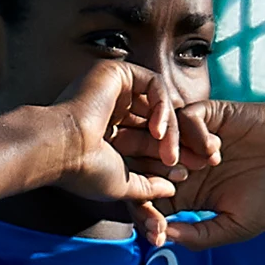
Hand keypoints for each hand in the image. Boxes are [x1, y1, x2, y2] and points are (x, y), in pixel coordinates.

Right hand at [45, 63, 220, 224]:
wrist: (59, 151)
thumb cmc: (83, 171)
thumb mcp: (124, 184)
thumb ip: (148, 186)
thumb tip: (171, 190)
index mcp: (111, 134)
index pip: (151, 143)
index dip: (173, 157)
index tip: (190, 174)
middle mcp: (113, 109)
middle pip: (160, 121)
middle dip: (184, 143)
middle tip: (205, 159)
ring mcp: (115, 90)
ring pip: (161, 105)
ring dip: (174, 131)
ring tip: (173, 155)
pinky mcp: (117, 74)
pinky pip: (154, 85)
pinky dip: (163, 108)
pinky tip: (159, 132)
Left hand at [154, 101, 264, 249]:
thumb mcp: (237, 226)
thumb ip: (201, 234)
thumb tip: (162, 238)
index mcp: (190, 192)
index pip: (151, 199)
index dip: (145, 214)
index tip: (154, 229)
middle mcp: (188, 163)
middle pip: (146, 167)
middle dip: (148, 181)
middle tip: (164, 191)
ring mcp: (198, 137)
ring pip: (160, 139)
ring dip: (168, 156)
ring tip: (188, 171)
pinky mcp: (213, 114)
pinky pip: (186, 118)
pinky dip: (192, 134)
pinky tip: (214, 151)